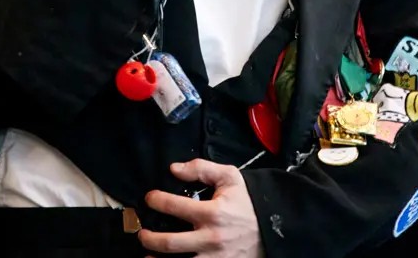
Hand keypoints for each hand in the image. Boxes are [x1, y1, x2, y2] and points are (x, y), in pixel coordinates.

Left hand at [139, 160, 260, 256]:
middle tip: (142, 233)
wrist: (275, 228)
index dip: (156, 201)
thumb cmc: (249, 203)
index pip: (173, 206)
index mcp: (212, 213)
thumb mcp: (230, 178)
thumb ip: (201, 168)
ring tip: (147, 257)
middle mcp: (211, 238)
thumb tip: (174, 169)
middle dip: (149, 238)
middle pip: (169, 243)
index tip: (149, 198)